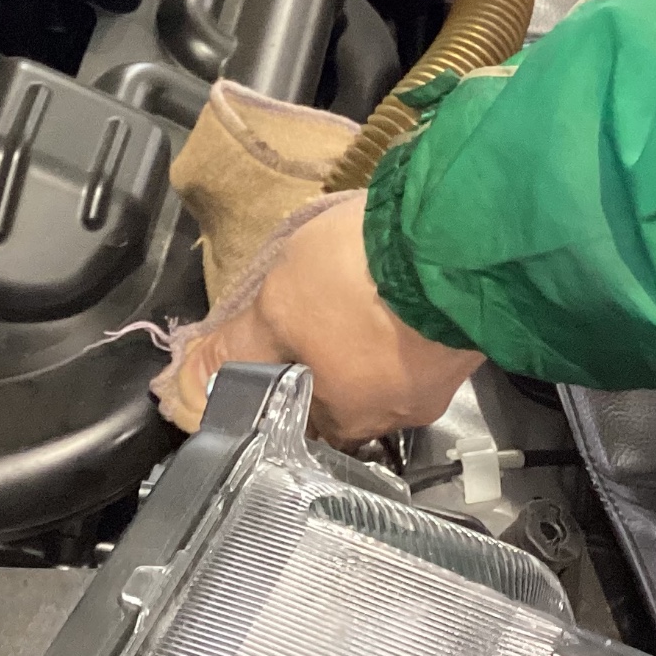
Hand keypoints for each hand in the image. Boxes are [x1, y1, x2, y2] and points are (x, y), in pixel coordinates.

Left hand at [168, 199, 484, 444]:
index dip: (272, 384)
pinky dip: (402, 317)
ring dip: (364, 338)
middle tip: (306, 317)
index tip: (268, 353)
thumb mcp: (277, 306)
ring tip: (349, 291)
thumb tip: (187, 383)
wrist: (456, 234)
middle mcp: (396, 412)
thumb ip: (235, 350)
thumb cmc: (363, 278)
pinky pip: (421, 337)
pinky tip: (390, 284)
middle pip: (342, 395)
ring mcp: (439, 376)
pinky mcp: (468, 338)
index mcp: (345, 419)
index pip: (292, 420)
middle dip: (321, 362)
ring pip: (384, 367)